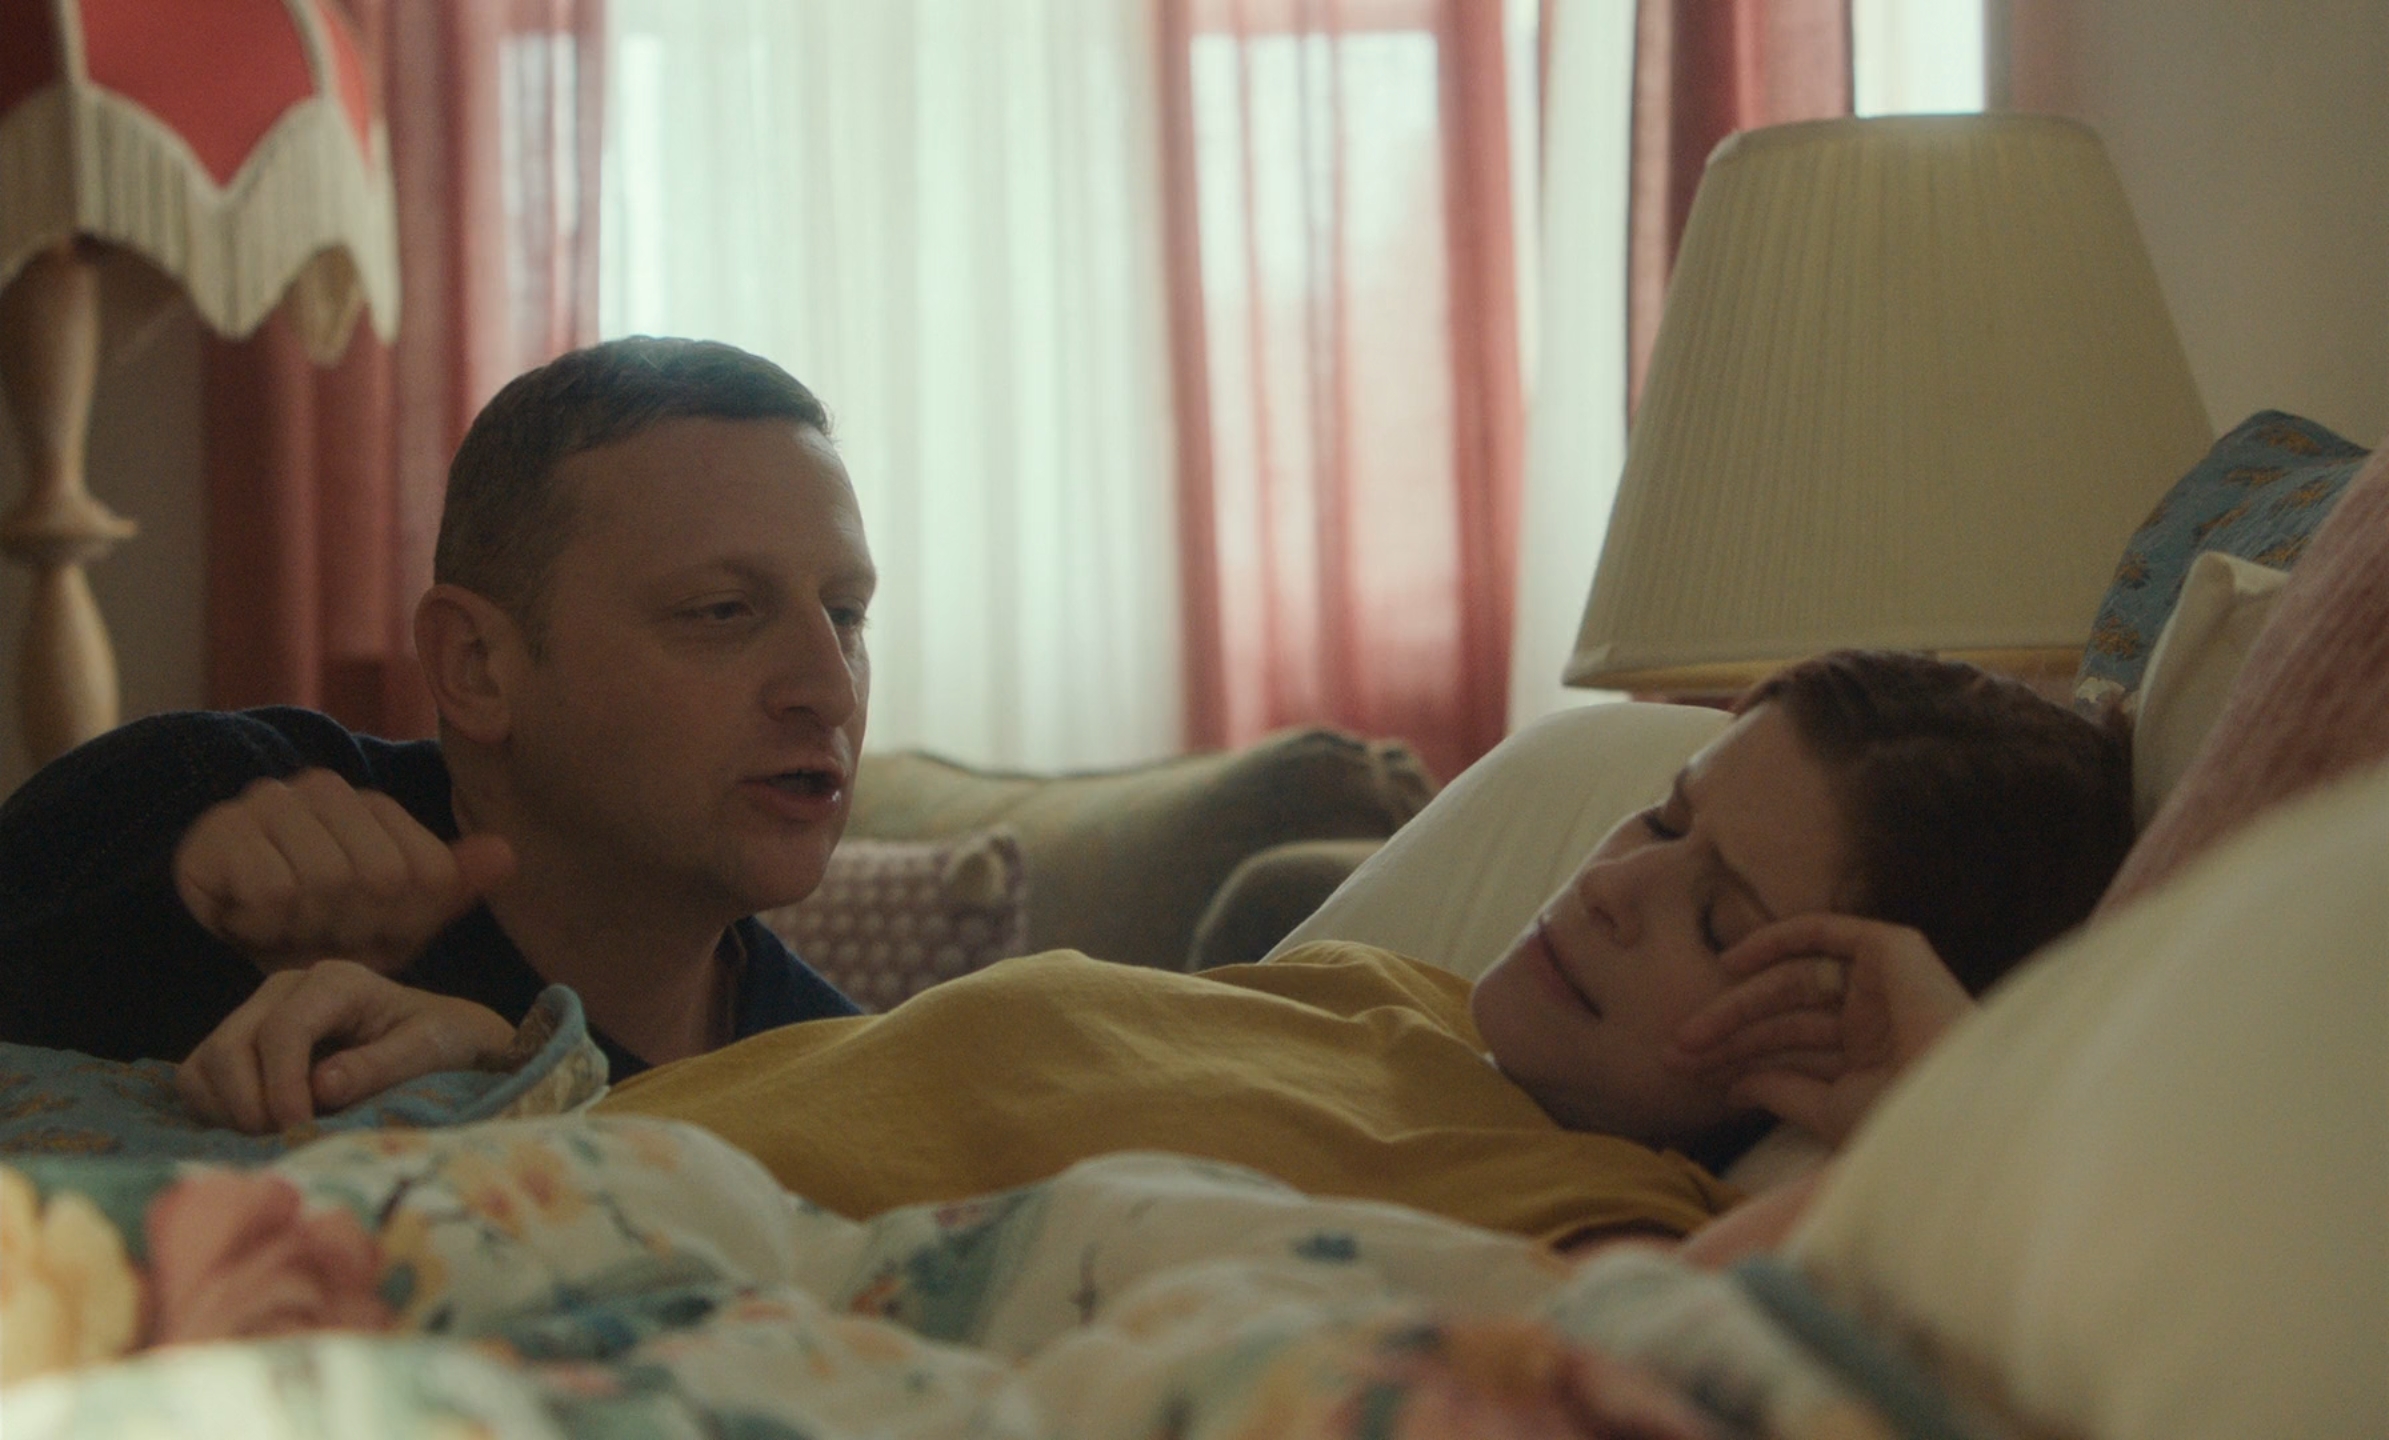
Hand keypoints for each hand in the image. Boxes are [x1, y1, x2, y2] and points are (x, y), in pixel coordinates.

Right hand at [173, 769, 515, 974]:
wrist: (221, 949)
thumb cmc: (317, 934)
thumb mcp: (396, 923)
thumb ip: (450, 887)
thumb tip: (507, 855)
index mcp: (377, 808)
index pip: (428, 874)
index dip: (403, 923)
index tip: (370, 932)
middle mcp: (327, 790)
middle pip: (379, 878)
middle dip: (354, 928)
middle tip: (321, 934)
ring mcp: (271, 801)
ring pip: (324, 882)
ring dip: (306, 927)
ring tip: (287, 926)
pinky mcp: (222, 828)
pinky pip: (269, 891)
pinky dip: (264, 924)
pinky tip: (250, 920)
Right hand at [177, 960, 517, 1132]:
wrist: (439, 1035)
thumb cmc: (440, 1040)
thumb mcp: (427, 1050)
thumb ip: (377, 1067)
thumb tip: (320, 1086)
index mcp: (336, 982)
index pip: (284, 1031)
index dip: (283, 1087)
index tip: (300, 1130)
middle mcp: (287, 988)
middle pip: (231, 1046)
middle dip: (252, 1104)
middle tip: (288, 1139)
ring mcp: (258, 1011)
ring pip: (206, 1063)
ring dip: (230, 1109)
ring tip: (277, 1135)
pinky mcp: (242, 1040)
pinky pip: (199, 1076)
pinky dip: (216, 1108)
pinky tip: (258, 1127)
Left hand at [1668, 914, 1974, 1145]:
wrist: (1954, 1108)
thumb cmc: (1902, 1123)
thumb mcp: (1827, 1111)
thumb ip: (1780, 1089)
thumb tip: (1732, 1084)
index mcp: (1870, 1060)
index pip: (1787, 1050)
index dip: (1735, 1058)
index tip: (1687, 1071)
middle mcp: (1878, 1019)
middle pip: (1784, 1017)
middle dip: (1728, 1033)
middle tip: (1676, 1052)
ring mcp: (1887, 984)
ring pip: (1793, 982)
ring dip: (1738, 1003)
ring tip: (1690, 1031)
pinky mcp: (1896, 952)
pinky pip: (1826, 932)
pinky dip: (1779, 939)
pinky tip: (1733, 962)